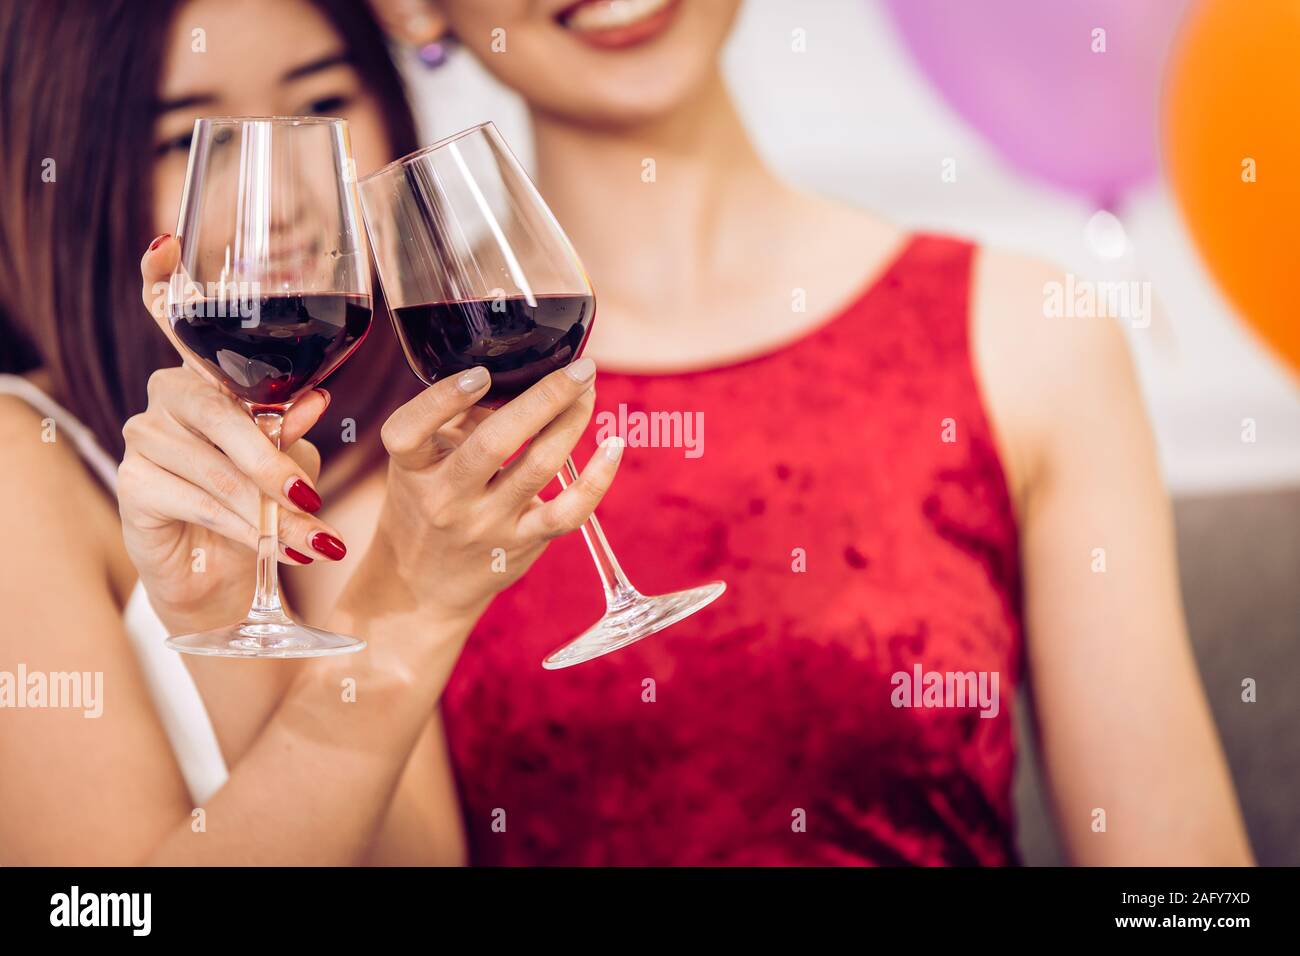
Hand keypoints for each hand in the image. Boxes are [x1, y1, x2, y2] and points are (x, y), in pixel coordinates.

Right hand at [120, 236, 350, 631]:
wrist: (226, 574)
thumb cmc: (263, 505)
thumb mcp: (293, 463)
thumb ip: (295, 429)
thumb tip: (317, 397)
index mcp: (207, 379)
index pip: (172, 320)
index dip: (161, 280)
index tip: (164, 242)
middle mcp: (168, 397)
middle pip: (214, 409)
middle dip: (270, 460)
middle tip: (311, 496)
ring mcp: (144, 438)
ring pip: (213, 466)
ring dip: (267, 509)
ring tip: (311, 538)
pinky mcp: (132, 484)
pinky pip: (193, 499)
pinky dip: (240, 526)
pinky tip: (268, 544)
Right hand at [341, 359, 621, 626]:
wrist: (422, 588)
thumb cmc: (424, 509)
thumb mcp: (418, 465)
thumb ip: (453, 420)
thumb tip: (509, 378)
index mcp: (411, 471)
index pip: (410, 430)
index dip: (444, 398)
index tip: (481, 373)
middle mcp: (447, 499)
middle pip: (495, 443)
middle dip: (544, 398)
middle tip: (578, 368)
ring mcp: (488, 525)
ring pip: (539, 466)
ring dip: (572, 421)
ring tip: (588, 391)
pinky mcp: (523, 543)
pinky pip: (569, 512)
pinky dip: (597, 478)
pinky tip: (613, 446)